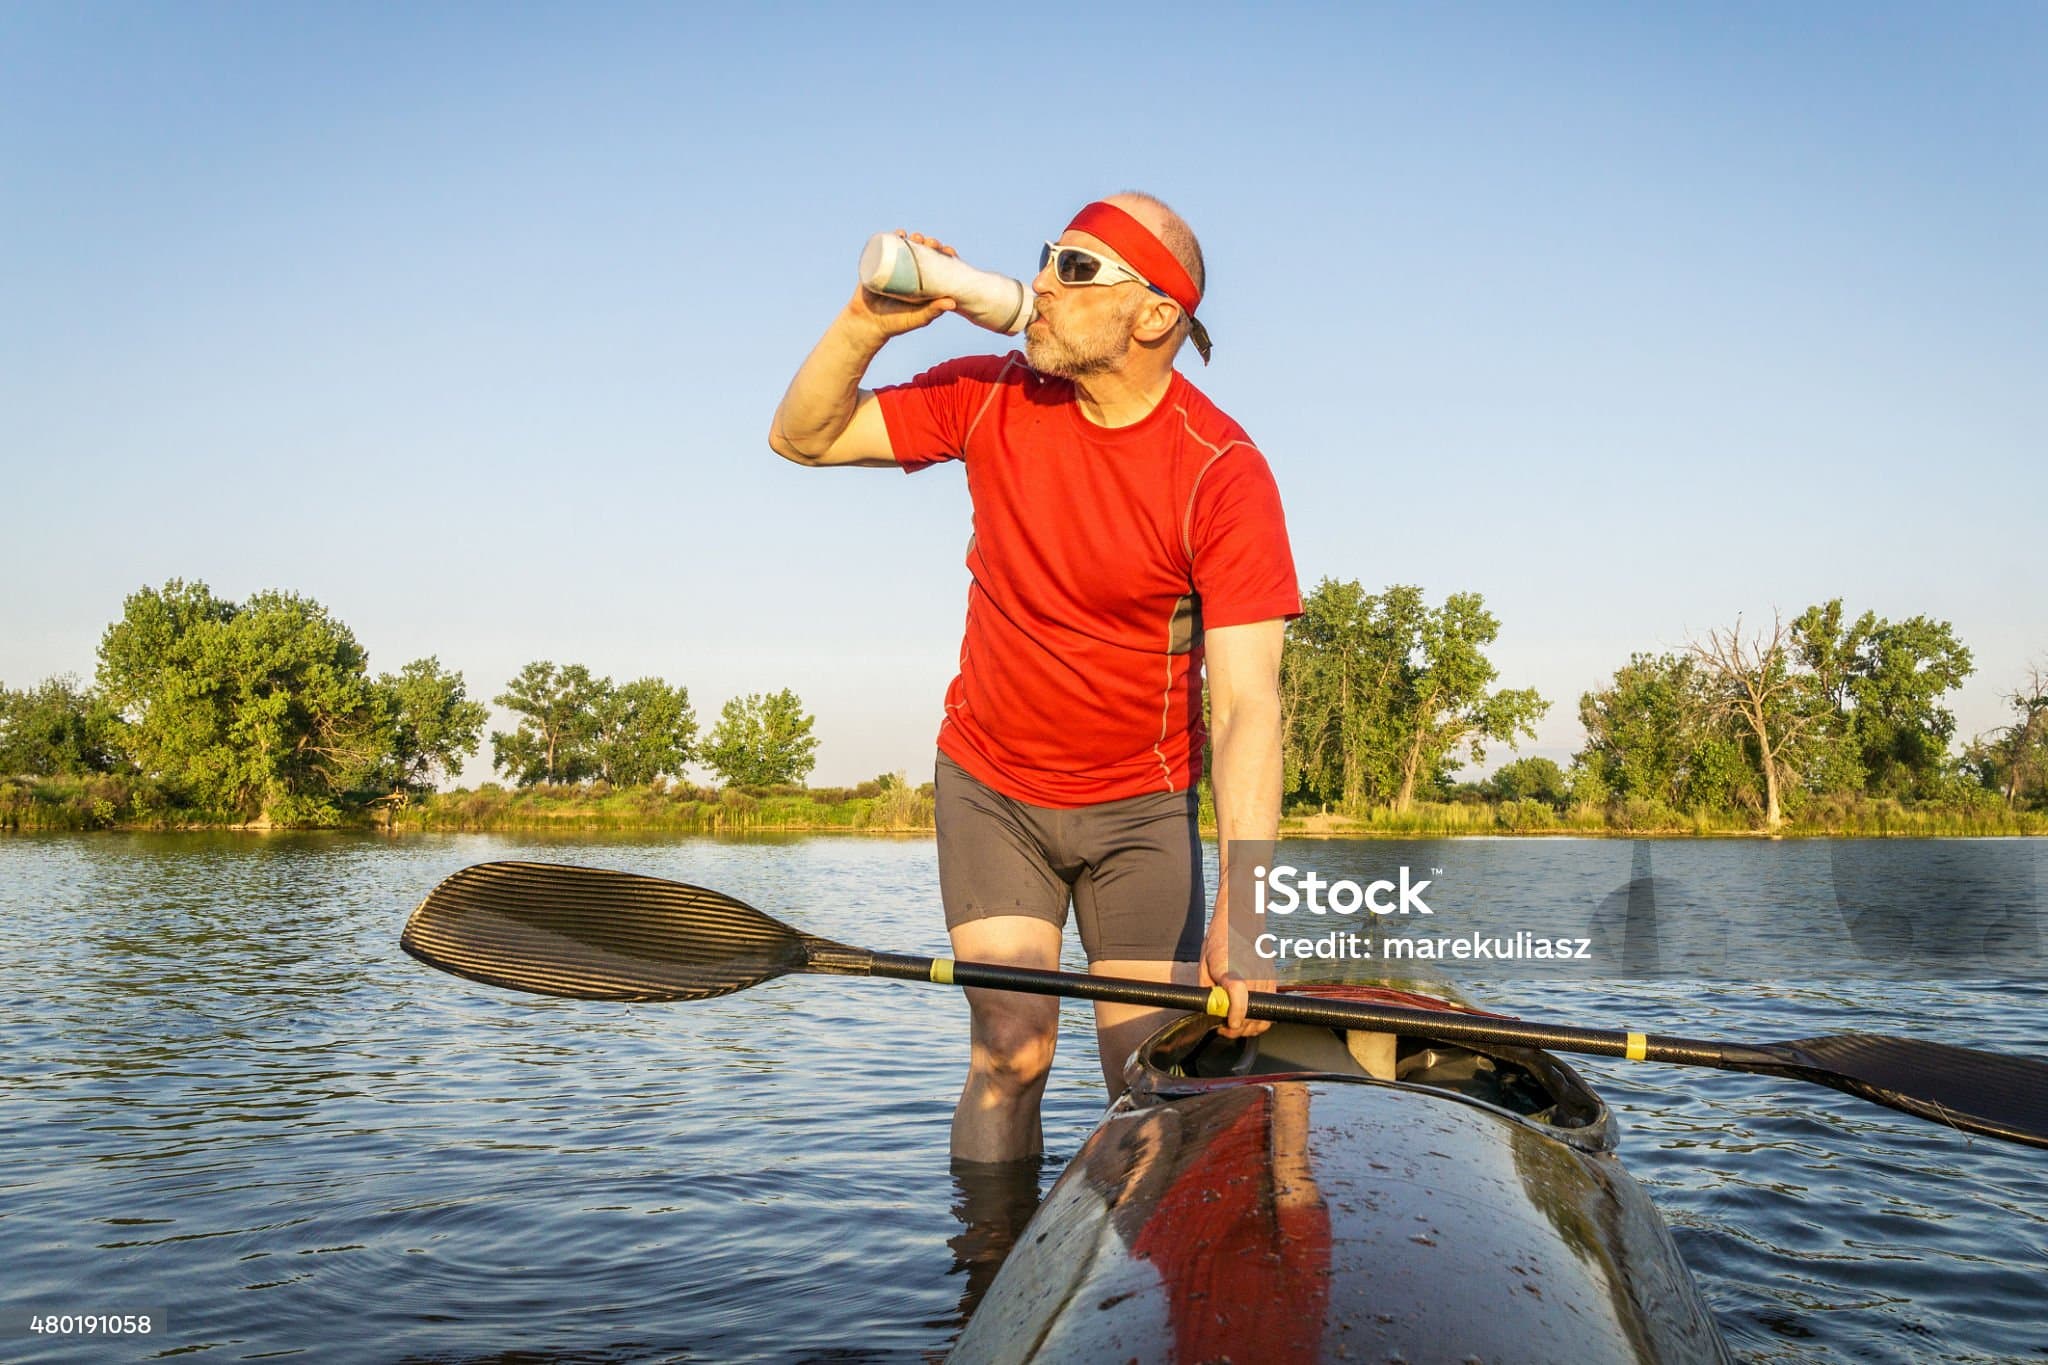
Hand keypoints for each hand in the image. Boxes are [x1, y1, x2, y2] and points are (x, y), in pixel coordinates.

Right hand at [846, 231, 958, 341]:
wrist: (867, 323)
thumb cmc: (896, 323)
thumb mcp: (917, 317)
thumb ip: (933, 311)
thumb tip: (952, 303)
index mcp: (924, 283)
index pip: (938, 264)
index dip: (944, 254)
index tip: (948, 251)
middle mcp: (911, 273)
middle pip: (923, 252)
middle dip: (929, 243)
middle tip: (930, 243)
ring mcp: (895, 268)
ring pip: (907, 247)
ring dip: (913, 238)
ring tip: (915, 237)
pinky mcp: (880, 265)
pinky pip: (888, 248)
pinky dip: (893, 237)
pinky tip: (899, 233)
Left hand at [1200, 916, 1273, 1039]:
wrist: (1241, 922)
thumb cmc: (1220, 941)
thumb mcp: (1204, 965)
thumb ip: (1207, 990)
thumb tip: (1212, 1011)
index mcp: (1231, 967)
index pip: (1238, 991)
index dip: (1235, 1012)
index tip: (1230, 1023)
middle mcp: (1252, 973)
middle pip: (1252, 1011)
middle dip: (1238, 1028)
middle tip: (1225, 1028)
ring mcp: (1265, 978)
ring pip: (1263, 1014)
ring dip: (1249, 1026)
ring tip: (1234, 1024)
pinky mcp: (1272, 981)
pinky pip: (1269, 1008)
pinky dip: (1259, 1017)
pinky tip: (1246, 1015)